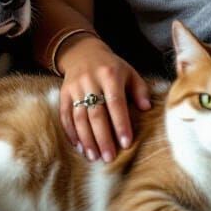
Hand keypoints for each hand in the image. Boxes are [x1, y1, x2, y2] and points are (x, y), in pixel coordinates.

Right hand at [57, 35, 151, 162]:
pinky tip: (79, 147)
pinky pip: (65, 115)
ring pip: (79, 117)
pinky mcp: (64, 93)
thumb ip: (140, 90)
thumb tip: (146, 108)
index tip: (126, 143)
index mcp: (110, 74)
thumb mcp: (129, 72)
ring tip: (94, 157)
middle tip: (109, 157)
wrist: (83, 52)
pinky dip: (71, 133)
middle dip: (103, 137)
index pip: (116, 102)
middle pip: (96, 113)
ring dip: (86, 139)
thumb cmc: (112, 68)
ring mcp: (75, 87)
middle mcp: (90, 80)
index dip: (120, 123)